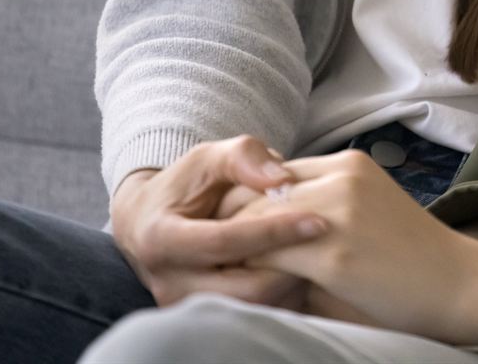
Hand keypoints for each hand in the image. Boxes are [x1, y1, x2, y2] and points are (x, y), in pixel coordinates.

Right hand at [109, 135, 323, 310]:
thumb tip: (283, 178)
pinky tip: (304, 270)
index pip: (224, 243)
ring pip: (255, 309)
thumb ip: (242, 157)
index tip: (317, 220)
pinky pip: (255, 316)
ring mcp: (186, 307)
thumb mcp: (208, 158)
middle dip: (290, 266)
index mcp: (162, 239)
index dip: (273, 232)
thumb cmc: (185, 185)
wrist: (150, 222)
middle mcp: (170, 282)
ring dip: (292, 285)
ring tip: (319, 255)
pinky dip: (285, 296)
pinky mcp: (205, 319)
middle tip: (326, 244)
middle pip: (243, 289)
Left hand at [234, 150, 477, 337]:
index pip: (269, 174)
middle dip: (228, 227)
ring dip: (234, 252)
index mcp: (350, 163)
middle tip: (215, 261)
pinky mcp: (334, 252)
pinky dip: (250, 275)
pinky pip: (268, 257)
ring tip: (223, 278)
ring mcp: (338, 211)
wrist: (464, 285)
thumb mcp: (366, 215)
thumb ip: (317, 214)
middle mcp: (342, 175)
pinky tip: (246, 292)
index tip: (232, 240)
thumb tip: (259, 237)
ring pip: (252, 222)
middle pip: (253, 192)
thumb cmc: (415, 261)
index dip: (245, 206)